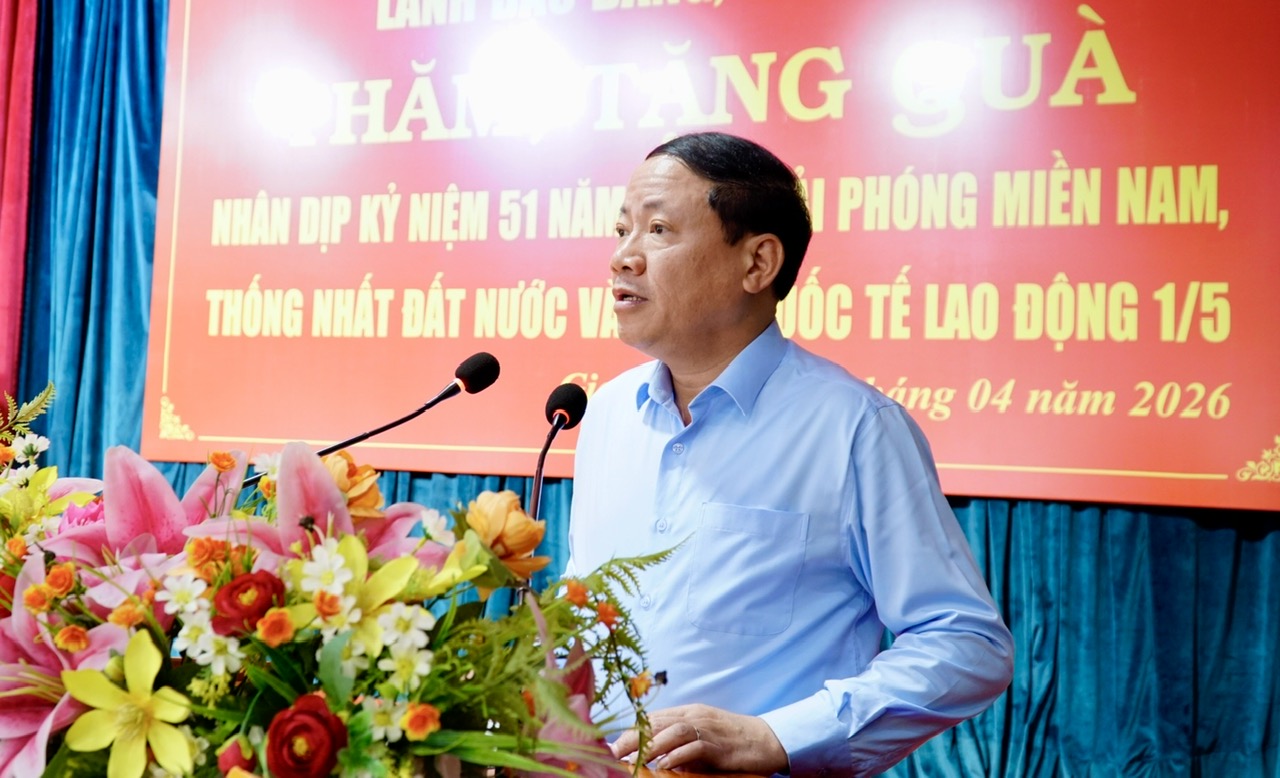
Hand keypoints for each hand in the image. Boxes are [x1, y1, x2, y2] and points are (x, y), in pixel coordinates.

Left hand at [611, 703, 788, 774]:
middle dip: (632, 738)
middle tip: (612, 753)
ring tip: (633, 759)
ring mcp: (708, 728)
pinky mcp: (720, 744)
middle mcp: (695, 716)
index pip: (653, 719)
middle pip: (657, 723)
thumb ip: (681, 746)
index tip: (612, 745)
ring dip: (650, 745)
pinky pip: (695, 746)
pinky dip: (678, 755)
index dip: (631, 732)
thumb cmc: (733, 742)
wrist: (768, 740)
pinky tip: (665, 765)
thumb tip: (659, 761)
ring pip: (672, 731)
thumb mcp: (703, 739)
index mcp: (689, 713)